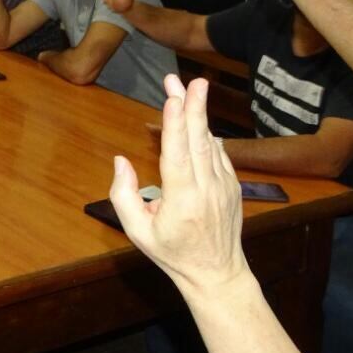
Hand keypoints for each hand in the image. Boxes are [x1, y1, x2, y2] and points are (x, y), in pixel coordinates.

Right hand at [109, 75, 248, 296]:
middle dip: (191, 107)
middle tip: (185, 80)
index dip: (175, 126)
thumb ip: (122, 195)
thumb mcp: (137, 232)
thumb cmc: (172, 252)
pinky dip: (207, 133)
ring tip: (190, 86)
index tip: (173, 99)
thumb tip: (120, 160)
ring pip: (211, 142)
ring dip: (200, 113)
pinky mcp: (232, 185)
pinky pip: (218, 152)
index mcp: (181, 202)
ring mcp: (224, 186)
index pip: (178, 156)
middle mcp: (206, 190)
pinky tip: (198, 117)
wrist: (217, 273)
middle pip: (198, 141)